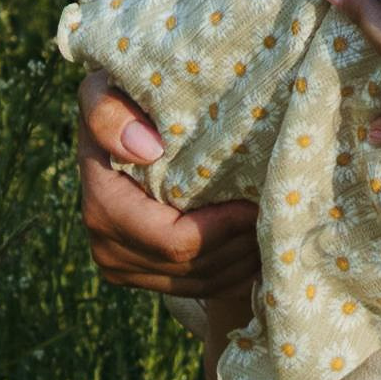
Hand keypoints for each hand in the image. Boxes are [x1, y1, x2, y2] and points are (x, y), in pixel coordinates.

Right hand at [75, 70, 259, 296]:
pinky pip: (200, 289)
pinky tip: (257, 242)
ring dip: (243, 259)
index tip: (255, 201)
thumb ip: (110, 113)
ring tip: (273, 225)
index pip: (174, 241)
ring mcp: (125, 269)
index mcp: (102, 207)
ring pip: (201, 283)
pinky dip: (235, 270)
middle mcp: (107, 248)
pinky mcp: (145, 278)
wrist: (121, 125)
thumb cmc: (122, 97)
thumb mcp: (106, 90)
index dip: (222, 228)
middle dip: (241, 244)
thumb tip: (145, 150)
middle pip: (193, 267)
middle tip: (277, 214)